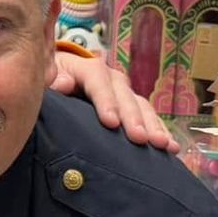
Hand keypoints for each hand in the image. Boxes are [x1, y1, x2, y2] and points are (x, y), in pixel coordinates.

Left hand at [50, 51, 177, 152]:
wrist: (57, 80)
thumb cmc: (49, 82)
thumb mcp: (45, 77)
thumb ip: (50, 80)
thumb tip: (60, 83)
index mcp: (86, 68)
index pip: (97, 80)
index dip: (105, 101)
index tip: (110, 122)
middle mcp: (110, 79)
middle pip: (124, 95)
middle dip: (134, 118)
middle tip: (140, 138)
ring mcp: (124, 93)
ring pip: (141, 107)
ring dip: (153, 126)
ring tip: (162, 145)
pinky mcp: (132, 108)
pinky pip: (149, 119)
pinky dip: (160, 131)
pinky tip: (171, 148)